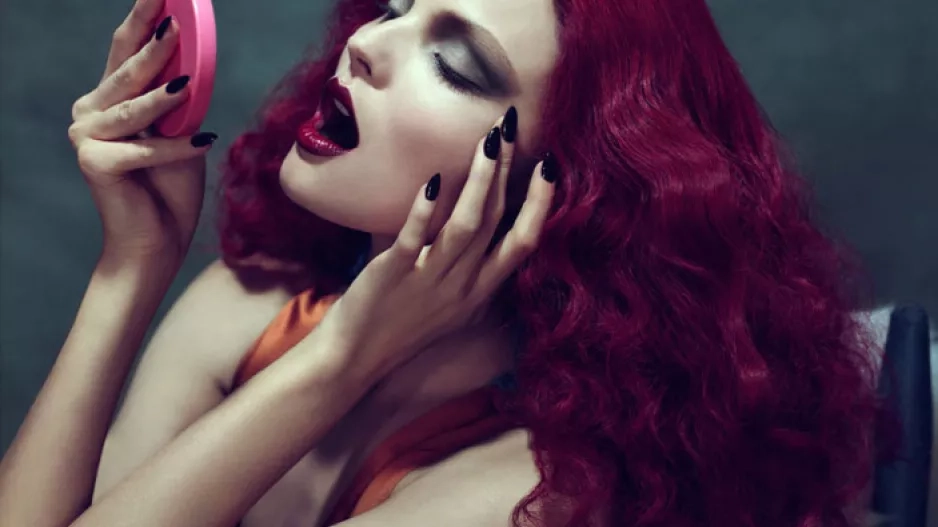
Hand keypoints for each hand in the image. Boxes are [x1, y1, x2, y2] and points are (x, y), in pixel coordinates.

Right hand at [68, 0, 216, 269]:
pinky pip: (147, 147)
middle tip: (177, 21)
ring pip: (135, 106)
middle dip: (152, 41)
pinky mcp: (95, 163)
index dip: (142, 17)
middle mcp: (91, 111)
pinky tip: (203, 142)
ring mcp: (87, 136)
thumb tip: (195, 60)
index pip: (126, 49)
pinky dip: (178, 148)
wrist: (156, 242)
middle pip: (127, 69)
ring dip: (165, 96)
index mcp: (110, 99)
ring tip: (190, 84)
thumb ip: (180, 98)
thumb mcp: (182, 130)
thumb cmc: (170, 186)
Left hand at [317, 109, 556, 382]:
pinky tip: (432, 182)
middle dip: (508, 171)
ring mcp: (430, 282)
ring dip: (480, 181)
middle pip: (496, 222)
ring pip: (466, 228)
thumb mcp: (446, 300)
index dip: (541, 204)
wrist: (354, 363)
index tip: (550, 165)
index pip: (523, 243)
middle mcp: (463, 287)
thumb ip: (459, 260)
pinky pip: (415, 240)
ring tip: (487, 140)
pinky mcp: (393, 277)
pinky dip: (425, 211)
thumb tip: (457, 207)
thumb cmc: (399, 323)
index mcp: (479, 291)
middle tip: (510, 125)